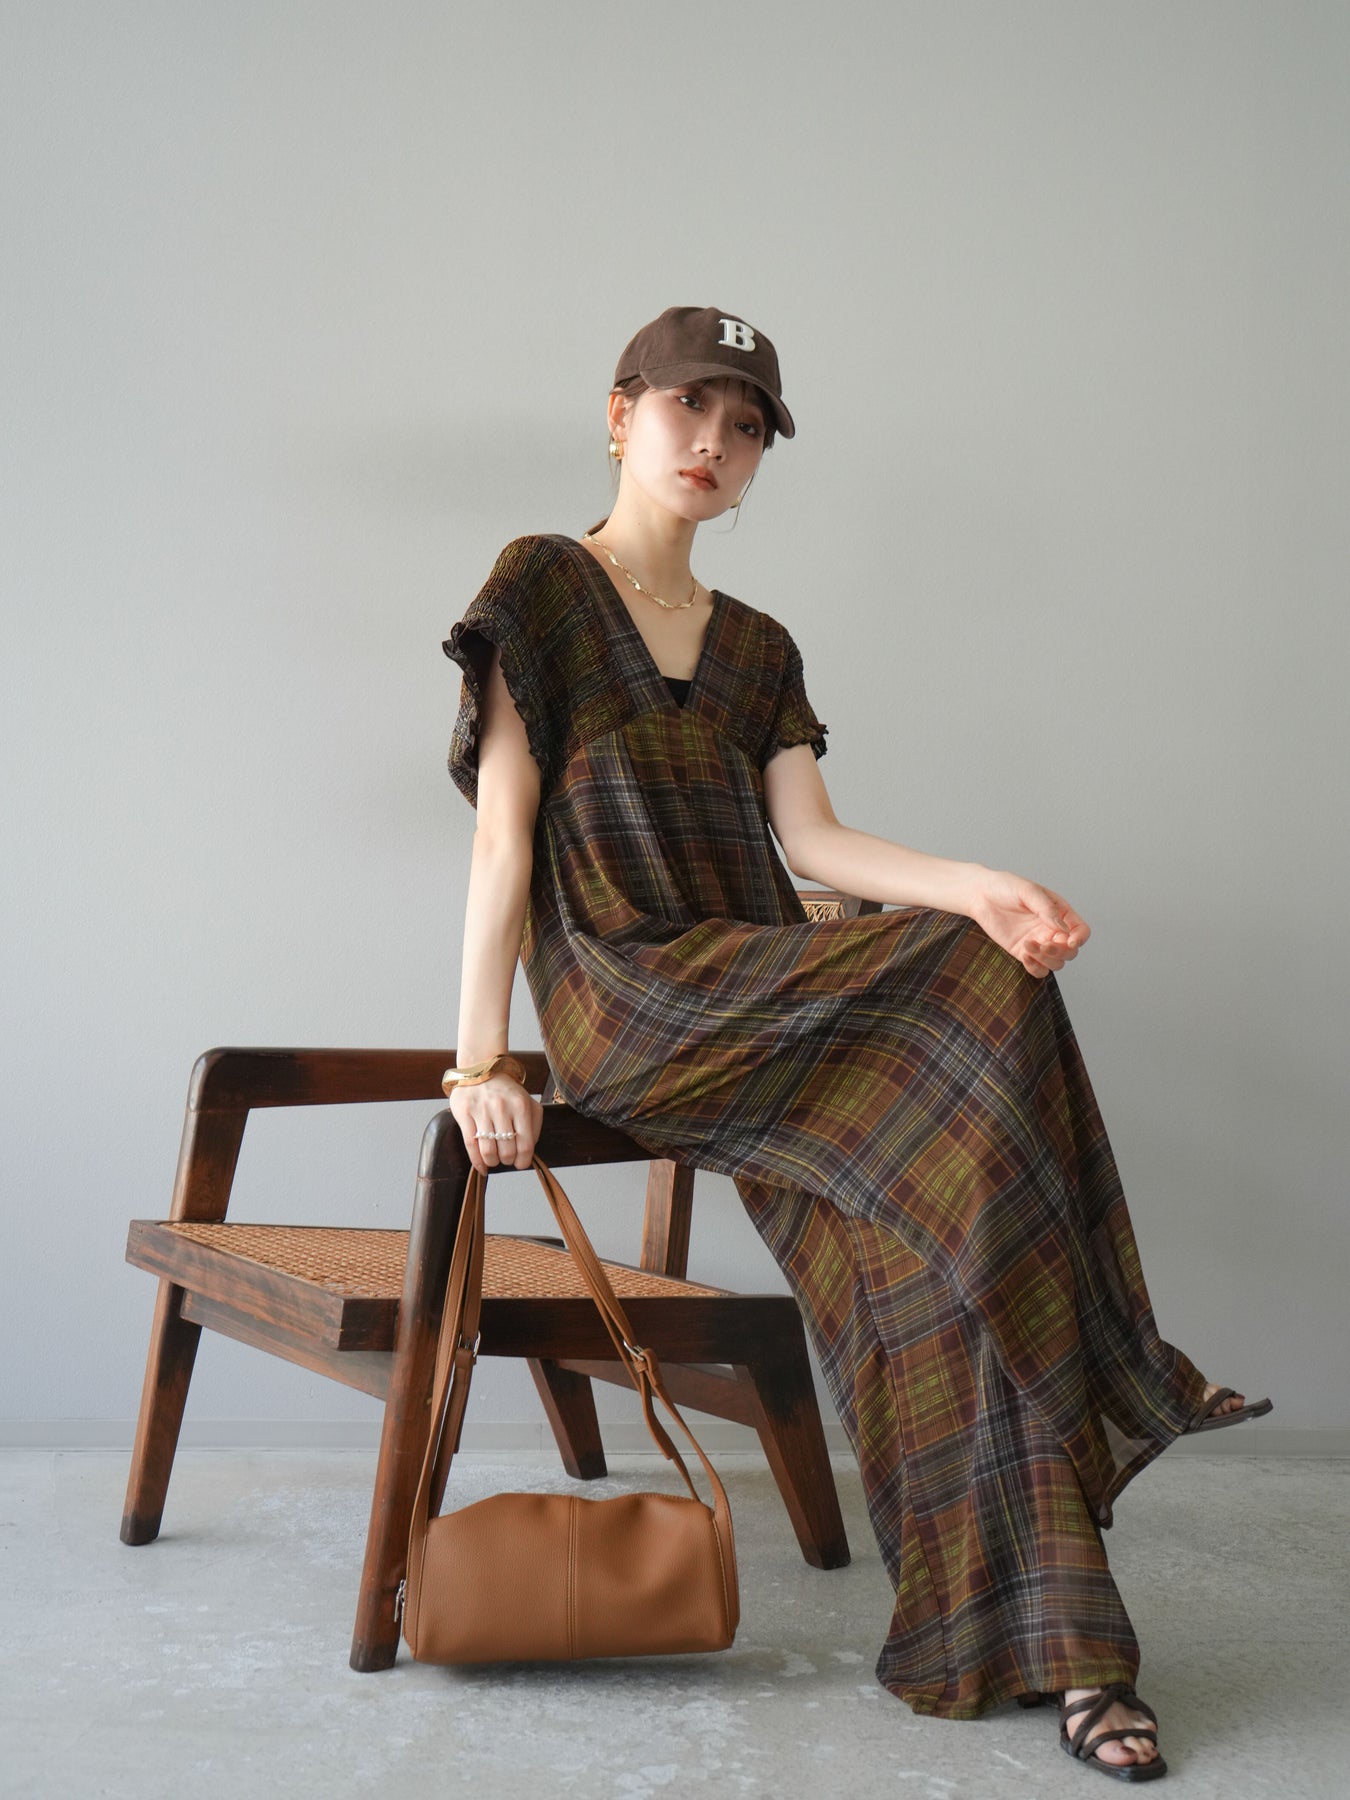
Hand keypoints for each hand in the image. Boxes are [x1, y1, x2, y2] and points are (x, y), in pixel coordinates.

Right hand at [448, 1074, 543, 1173]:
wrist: (481, 1069)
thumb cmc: (506, 1092)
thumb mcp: (527, 1102)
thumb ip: (534, 1125)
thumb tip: (528, 1152)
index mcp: (520, 1106)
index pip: (525, 1144)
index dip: (523, 1161)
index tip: (520, 1164)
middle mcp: (502, 1108)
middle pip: (507, 1150)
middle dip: (507, 1160)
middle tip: (506, 1158)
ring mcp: (481, 1110)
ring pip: (488, 1151)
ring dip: (493, 1162)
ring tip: (494, 1160)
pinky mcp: (464, 1113)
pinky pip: (470, 1145)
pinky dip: (477, 1161)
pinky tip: (481, 1166)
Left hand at [960, 868, 1090, 977]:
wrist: (980, 895)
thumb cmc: (1005, 887)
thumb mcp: (1027, 891)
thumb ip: (1046, 909)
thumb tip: (1063, 928)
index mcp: (1060, 913)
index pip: (1081, 931)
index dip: (1080, 939)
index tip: (1069, 941)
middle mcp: (1052, 930)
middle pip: (1070, 952)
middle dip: (1060, 952)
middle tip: (1043, 945)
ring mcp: (1039, 943)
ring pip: (1056, 964)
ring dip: (1046, 960)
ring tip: (1028, 946)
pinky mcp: (1024, 952)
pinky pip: (1038, 969)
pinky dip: (1035, 968)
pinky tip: (1024, 955)